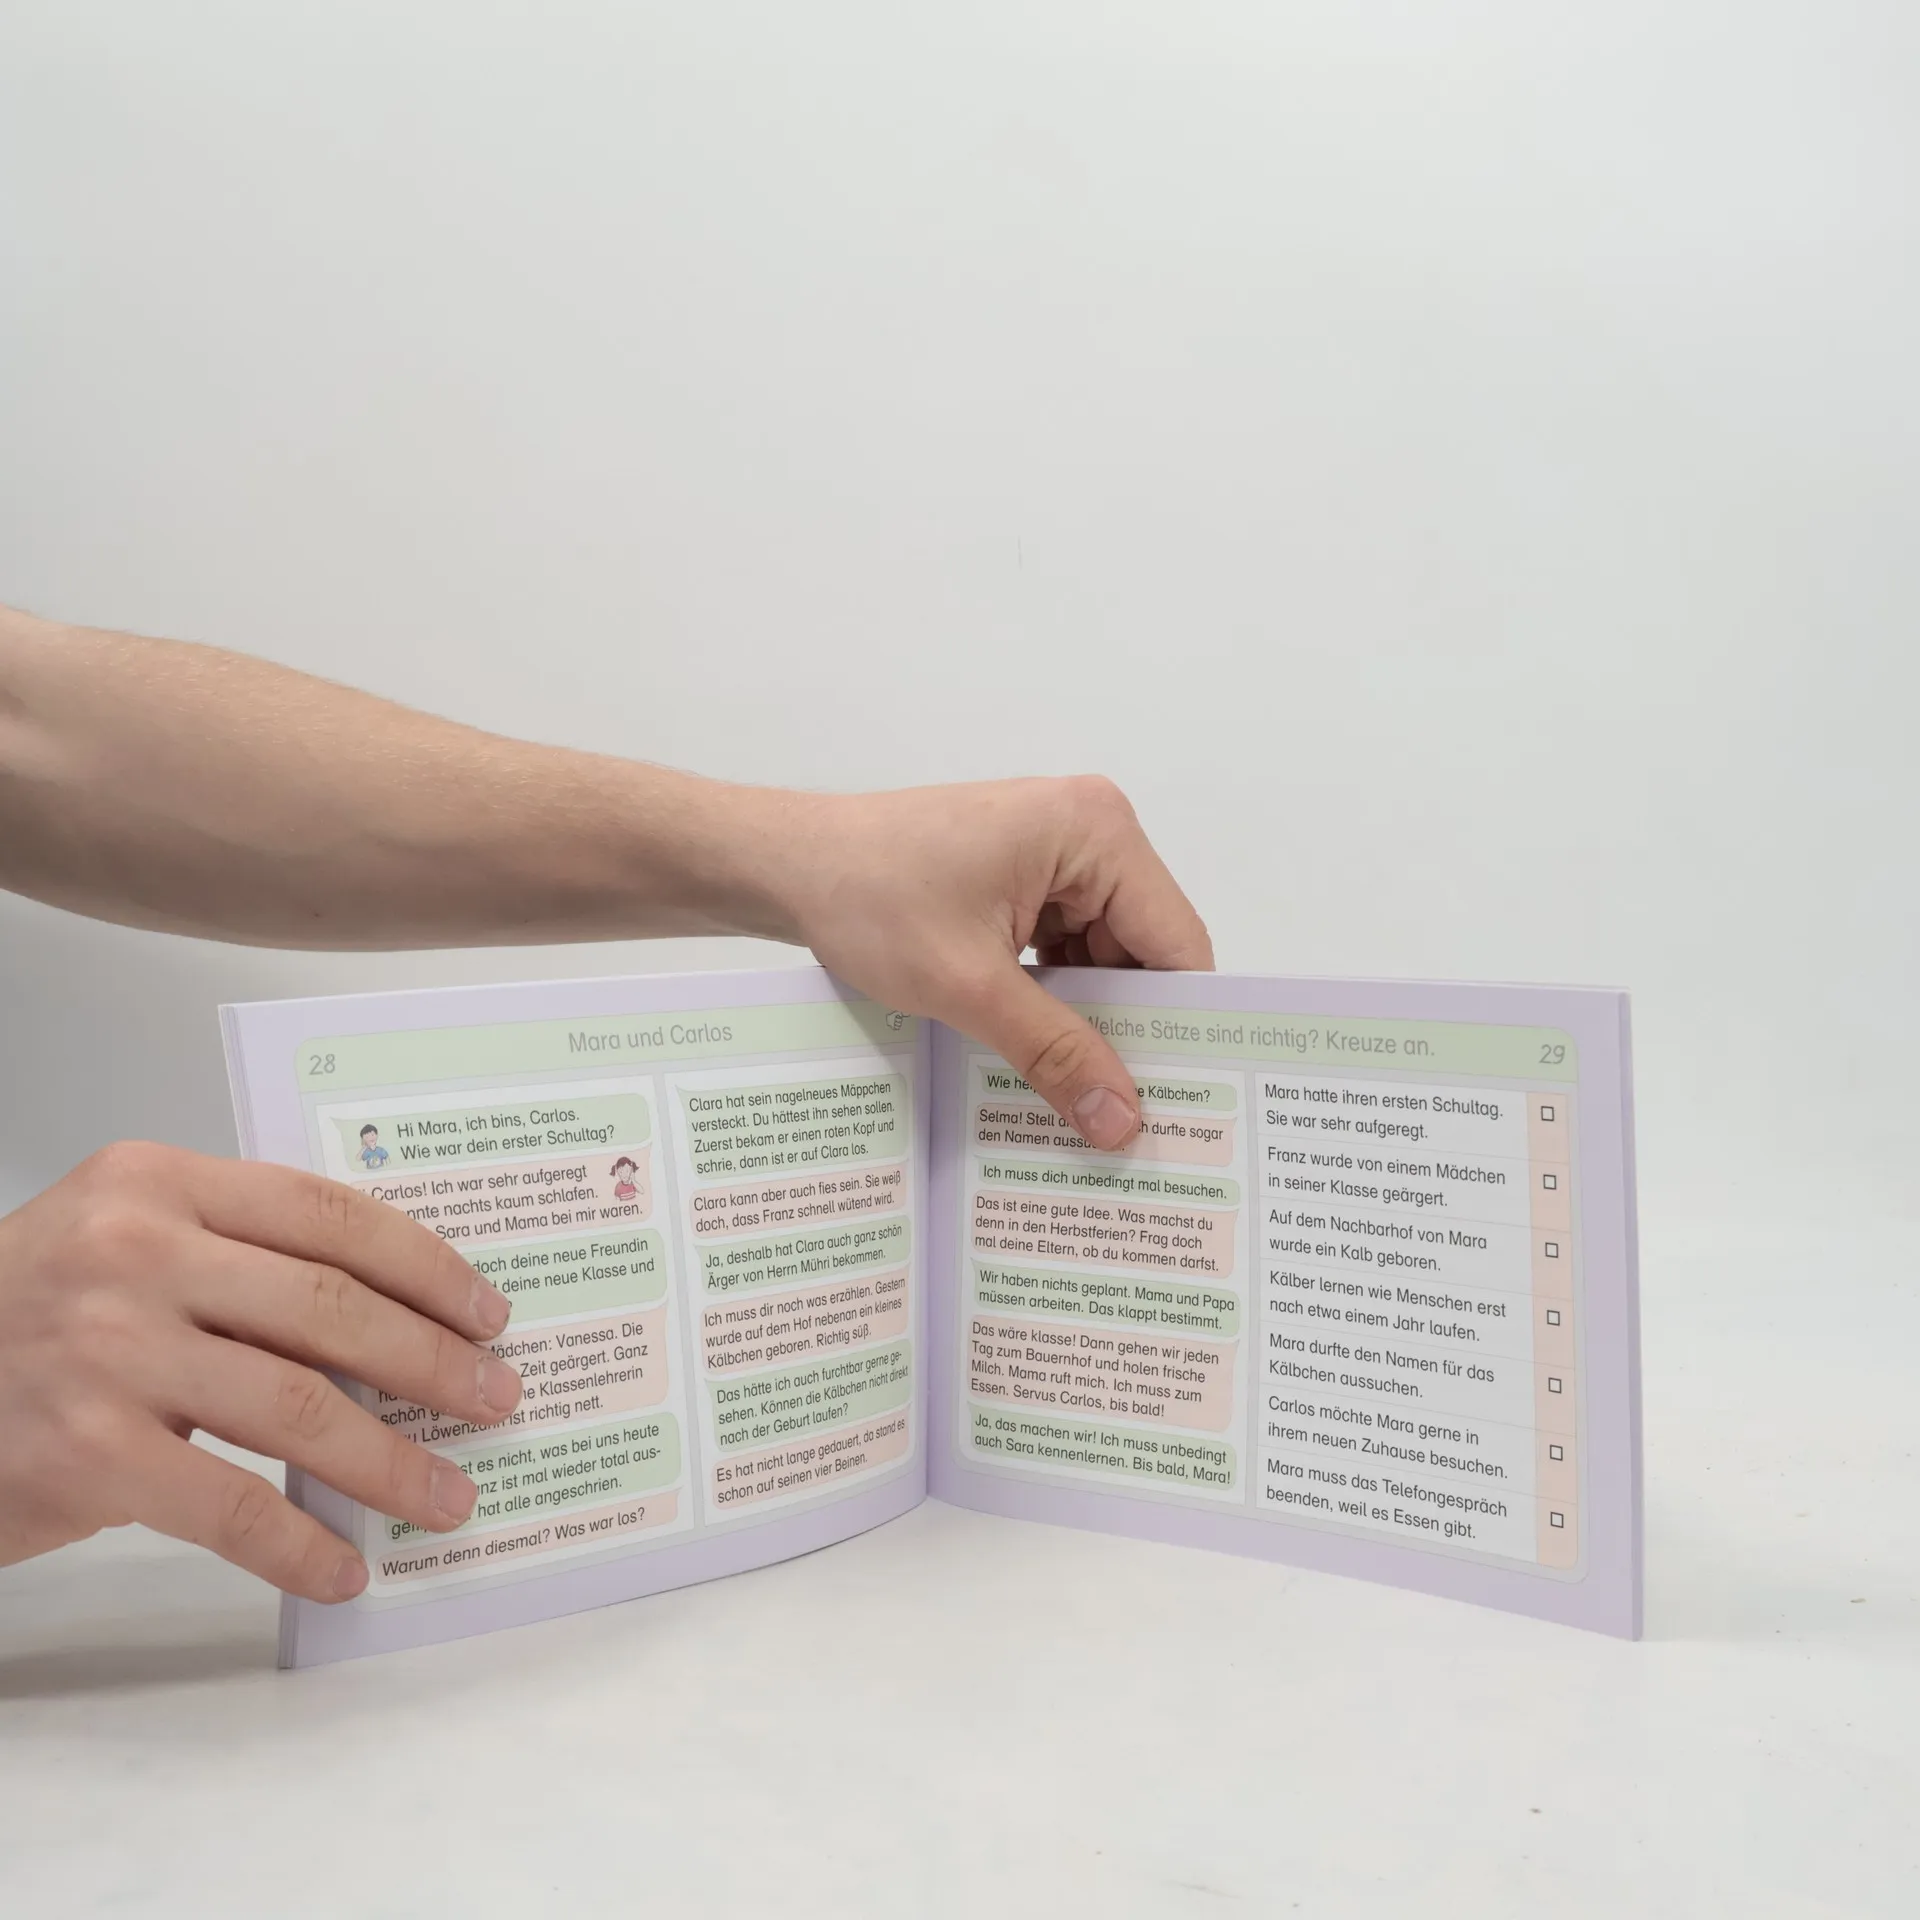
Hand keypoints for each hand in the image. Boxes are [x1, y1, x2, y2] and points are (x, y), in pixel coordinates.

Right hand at [0, 1144, 521, 1599]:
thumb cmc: (26, 1313)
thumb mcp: (123, 1240)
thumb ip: (238, 1254)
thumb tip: (396, 1316)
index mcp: (157, 1182)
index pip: (328, 1215)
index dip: (425, 1266)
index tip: (486, 1312)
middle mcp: (132, 1253)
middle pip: (330, 1308)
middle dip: (432, 1362)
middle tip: (496, 1398)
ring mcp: (106, 1353)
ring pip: (298, 1407)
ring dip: (391, 1461)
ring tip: (448, 1492)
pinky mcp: (84, 1453)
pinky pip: (230, 1506)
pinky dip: (300, 1544)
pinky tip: (345, 1566)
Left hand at [764, 777, 1213, 1149]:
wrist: (786, 865)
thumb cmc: (870, 899)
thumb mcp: (969, 985)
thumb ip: (1056, 1053)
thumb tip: (1124, 1123)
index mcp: (1096, 832)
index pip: (1176, 943)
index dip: (1182, 1026)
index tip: (1185, 1106)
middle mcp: (1091, 832)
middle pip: (1143, 953)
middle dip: (1130, 1031)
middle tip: (1133, 1125)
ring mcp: (1056, 854)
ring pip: (1103, 960)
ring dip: (1088, 1023)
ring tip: (1089, 1106)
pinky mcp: (1024, 878)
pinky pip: (1064, 950)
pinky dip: (1055, 1002)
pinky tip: (1046, 1061)